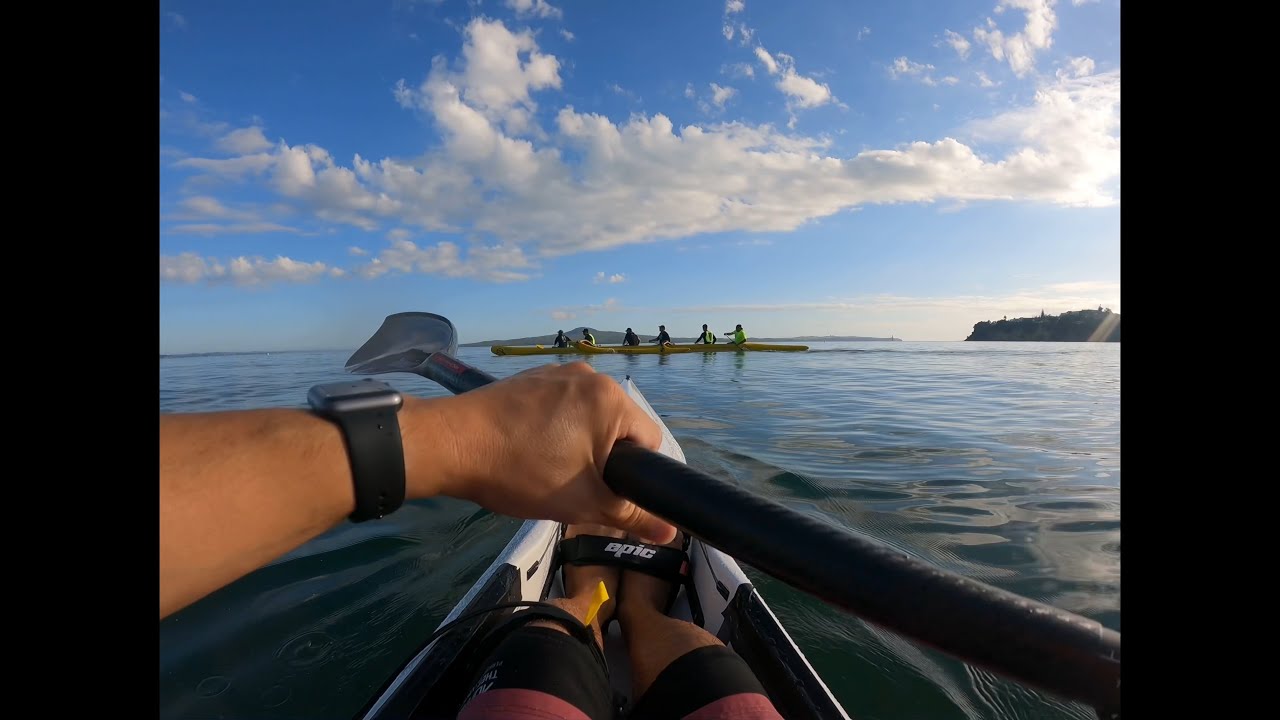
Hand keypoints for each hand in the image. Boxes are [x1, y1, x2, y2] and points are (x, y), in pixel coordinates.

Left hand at [416, 363, 676, 542]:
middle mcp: (589, 375)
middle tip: (576, 487)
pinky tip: (529, 449)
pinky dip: (555, 429)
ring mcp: (557, 372)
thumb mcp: (583, 503)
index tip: (606, 494)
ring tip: (549, 469)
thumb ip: (631, 516)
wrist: (451, 445)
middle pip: (619, 426)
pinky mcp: (531, 377)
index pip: (650, 441)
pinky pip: (561, 406)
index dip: (635, 475)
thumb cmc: (521, 472)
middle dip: (604, 459)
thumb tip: (669, 532)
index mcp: (611, 399)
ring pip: (588, 417)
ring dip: (580, 444)